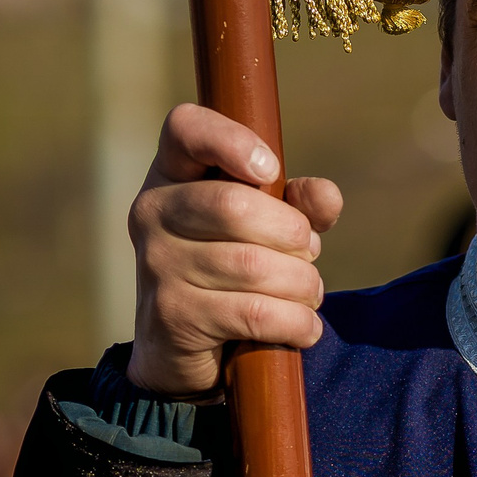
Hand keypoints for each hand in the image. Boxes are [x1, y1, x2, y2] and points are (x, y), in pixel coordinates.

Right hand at [128, 104, 345, 394]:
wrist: (182, 348)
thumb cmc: (233, 269)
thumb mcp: (268, 227)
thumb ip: (300, 205)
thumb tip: (325, 198)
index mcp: (173, 174)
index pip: (185, 128)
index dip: (231, 140)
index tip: (269, 171)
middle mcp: (152, 212)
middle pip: (234, 206)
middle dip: (293, 234)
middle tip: (309, 253)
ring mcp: (156, 265)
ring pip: (252, 265)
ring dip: (302, 284)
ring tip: (308, 293)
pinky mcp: (172, 316)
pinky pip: (253, 312)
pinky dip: (295, 322)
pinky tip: (304, 326)